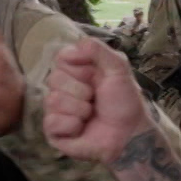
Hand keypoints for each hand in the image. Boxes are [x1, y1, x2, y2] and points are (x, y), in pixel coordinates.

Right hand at [43, 39, 157, 163]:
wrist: (129, 133)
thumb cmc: (124, 101)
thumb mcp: (118, 68)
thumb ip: (98, 49)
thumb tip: (73, 47)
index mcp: (75, 71)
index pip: (61, 58)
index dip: (79, 68)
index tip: (95, 77)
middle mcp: (62, 88)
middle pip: (54, 78)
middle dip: (82, 91)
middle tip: (95, 99)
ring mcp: (56, 110)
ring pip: (53, 100)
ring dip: (80, 109)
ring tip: (91, 115)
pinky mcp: (53, 131)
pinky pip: (51, 122)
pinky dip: (72, 125)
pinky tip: (82, 128)